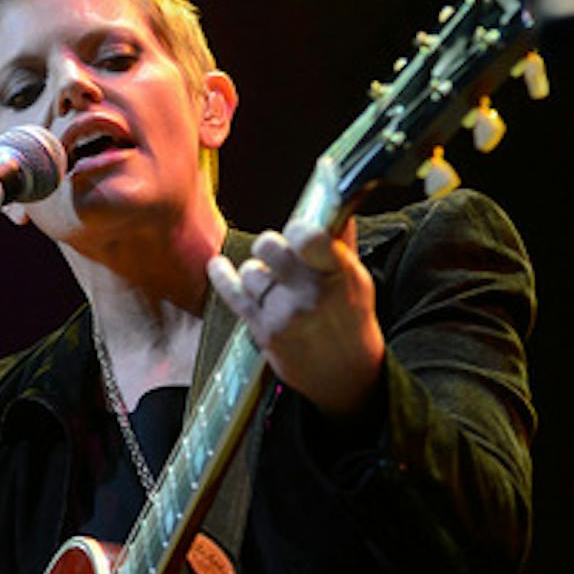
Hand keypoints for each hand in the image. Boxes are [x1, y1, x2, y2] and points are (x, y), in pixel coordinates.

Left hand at [206, 153, 383, 421]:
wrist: (346, 377)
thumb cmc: (351, 321)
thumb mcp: (356, 280)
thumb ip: (340, 241)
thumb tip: (335, 196)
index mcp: (339, 274)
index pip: (310, 237)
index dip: (299, 229)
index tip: (299, 230)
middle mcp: (309, 293)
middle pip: (270, 247)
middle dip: (271, 246)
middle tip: (279, 253)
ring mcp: (284, 314)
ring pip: (251, 271)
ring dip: (258, 272)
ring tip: (274, 284)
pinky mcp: (262, 331)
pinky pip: (232, 295)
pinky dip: (222, 276)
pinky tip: (217, 265)